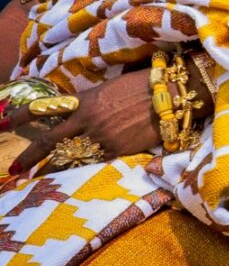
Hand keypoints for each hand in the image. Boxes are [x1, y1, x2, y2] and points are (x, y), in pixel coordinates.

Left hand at [7, 70, 160, 174]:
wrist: (174, 95)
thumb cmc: (147, 84)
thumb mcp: (112, 87)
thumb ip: (92, 101)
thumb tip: (80, 111)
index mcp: (85, 99)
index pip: (45, 108)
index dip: (21, 116)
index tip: (3, 123)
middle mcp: (87, 119)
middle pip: (49, 141)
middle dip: (28, 157)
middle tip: (14, 170)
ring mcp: (101, 136)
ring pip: (68, 158)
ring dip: (51, 171)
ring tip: (37, 181)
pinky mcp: (117, 150)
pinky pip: (92, 164)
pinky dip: (79, 172)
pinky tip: (70, 180)